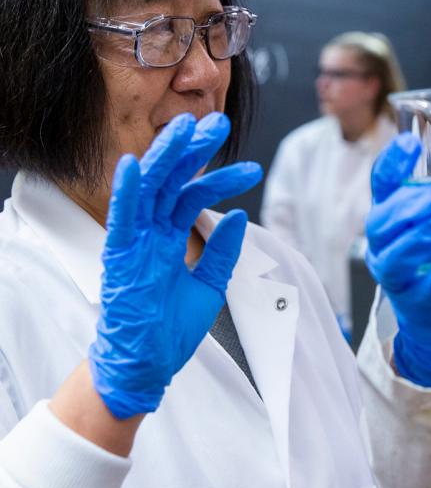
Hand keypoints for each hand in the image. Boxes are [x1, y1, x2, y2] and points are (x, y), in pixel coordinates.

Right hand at [88, 112, 262, 418]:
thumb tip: (241, 215)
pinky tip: (134, 163)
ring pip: (150, 188)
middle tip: (220, 123)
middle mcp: (151, 234)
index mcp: (168, 238)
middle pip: (173, 181)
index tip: (252, 168)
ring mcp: (135, 242)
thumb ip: (223, 251)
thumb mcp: (211, 284)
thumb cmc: (172, 329)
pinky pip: (121, 218)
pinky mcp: (120, 257)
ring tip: (189, 128)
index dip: (221, 178)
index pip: (194, 196)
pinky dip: (126, 190)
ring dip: (167, 156)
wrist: (148, 363)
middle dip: (195, 151)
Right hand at [365, 133, 430, 386]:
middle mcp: (386, 244)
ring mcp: (396, 275)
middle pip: (382, 220)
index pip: (382, 184)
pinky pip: (420, 292)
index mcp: (394, 215)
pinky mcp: (413, 303)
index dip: (391, 163)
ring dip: (419, 238)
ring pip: (393, 256)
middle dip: (411, 205)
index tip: (411, 143)